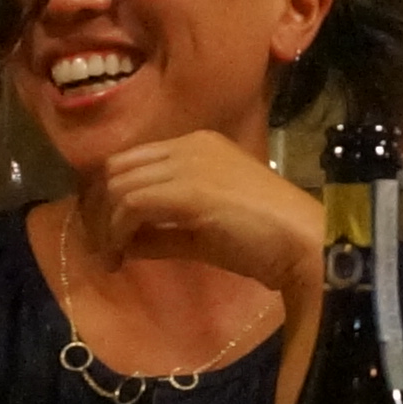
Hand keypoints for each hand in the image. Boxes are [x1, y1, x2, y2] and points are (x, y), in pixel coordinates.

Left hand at [70, 129, 324, 300]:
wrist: (305, 245)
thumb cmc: (265, 244)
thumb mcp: (204, 235)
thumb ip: (163, 234)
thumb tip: (123, 244)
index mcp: (198, 145)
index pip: (132, 159)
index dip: (108, 196)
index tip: (106, 234)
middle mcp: (189, 144)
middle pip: (116, 167)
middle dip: (97, 209)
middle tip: (101, 248)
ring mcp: (189, 162)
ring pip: (118, 185)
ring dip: (104, 226)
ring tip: (111, 258)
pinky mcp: (188, 189)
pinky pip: (131, 205)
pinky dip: (117, 233)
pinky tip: (121, 258)